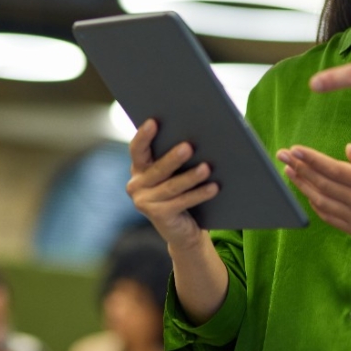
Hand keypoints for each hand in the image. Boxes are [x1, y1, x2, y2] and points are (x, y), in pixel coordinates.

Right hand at [126, 119, 218, 248]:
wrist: (182, 229)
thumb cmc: (181, 190)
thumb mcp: (174, 172)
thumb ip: (175, 155)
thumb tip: (196, 135)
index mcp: (139, 167)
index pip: (137, 149)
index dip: (144, 136)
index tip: (154, 122)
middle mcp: (136, 184)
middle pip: (157, 169)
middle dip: (174, 158)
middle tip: (188, 147)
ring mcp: (145, 202)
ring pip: (171, 186)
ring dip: (191, 177)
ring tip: (207, 168)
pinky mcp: (158, 216)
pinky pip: (181, 202)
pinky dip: (199, 194)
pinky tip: (213, 187)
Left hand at [276, 143, 350, 248]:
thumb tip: (347, 150)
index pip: (335, 169)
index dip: (312, 159)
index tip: (295, 148)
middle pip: (323, 184)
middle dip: (300, 167)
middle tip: (283, 155)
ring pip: (322, 201)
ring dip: (302, 185)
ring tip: (288, 170)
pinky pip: (328, 216)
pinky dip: (314, 202)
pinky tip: (306, 190)